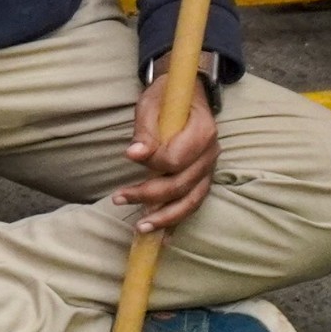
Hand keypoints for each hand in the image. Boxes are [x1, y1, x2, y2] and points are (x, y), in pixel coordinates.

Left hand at [113, 68, 218, 233]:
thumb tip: (135, 154)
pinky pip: (192, 204)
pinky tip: (163, 238)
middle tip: (119, 198)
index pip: (176, 158)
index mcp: (203, 131)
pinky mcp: (202, 180)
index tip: (129, 157)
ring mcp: (208, 170)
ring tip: (140, 228)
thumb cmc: (166, 97)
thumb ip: (145, 131)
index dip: (151, 162)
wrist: (187, 94)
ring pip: (190, 202)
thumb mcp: (151, 103)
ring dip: (165, 217)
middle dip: (149, 196)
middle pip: (181, 185)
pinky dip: (177, 221)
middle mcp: (210, 154)